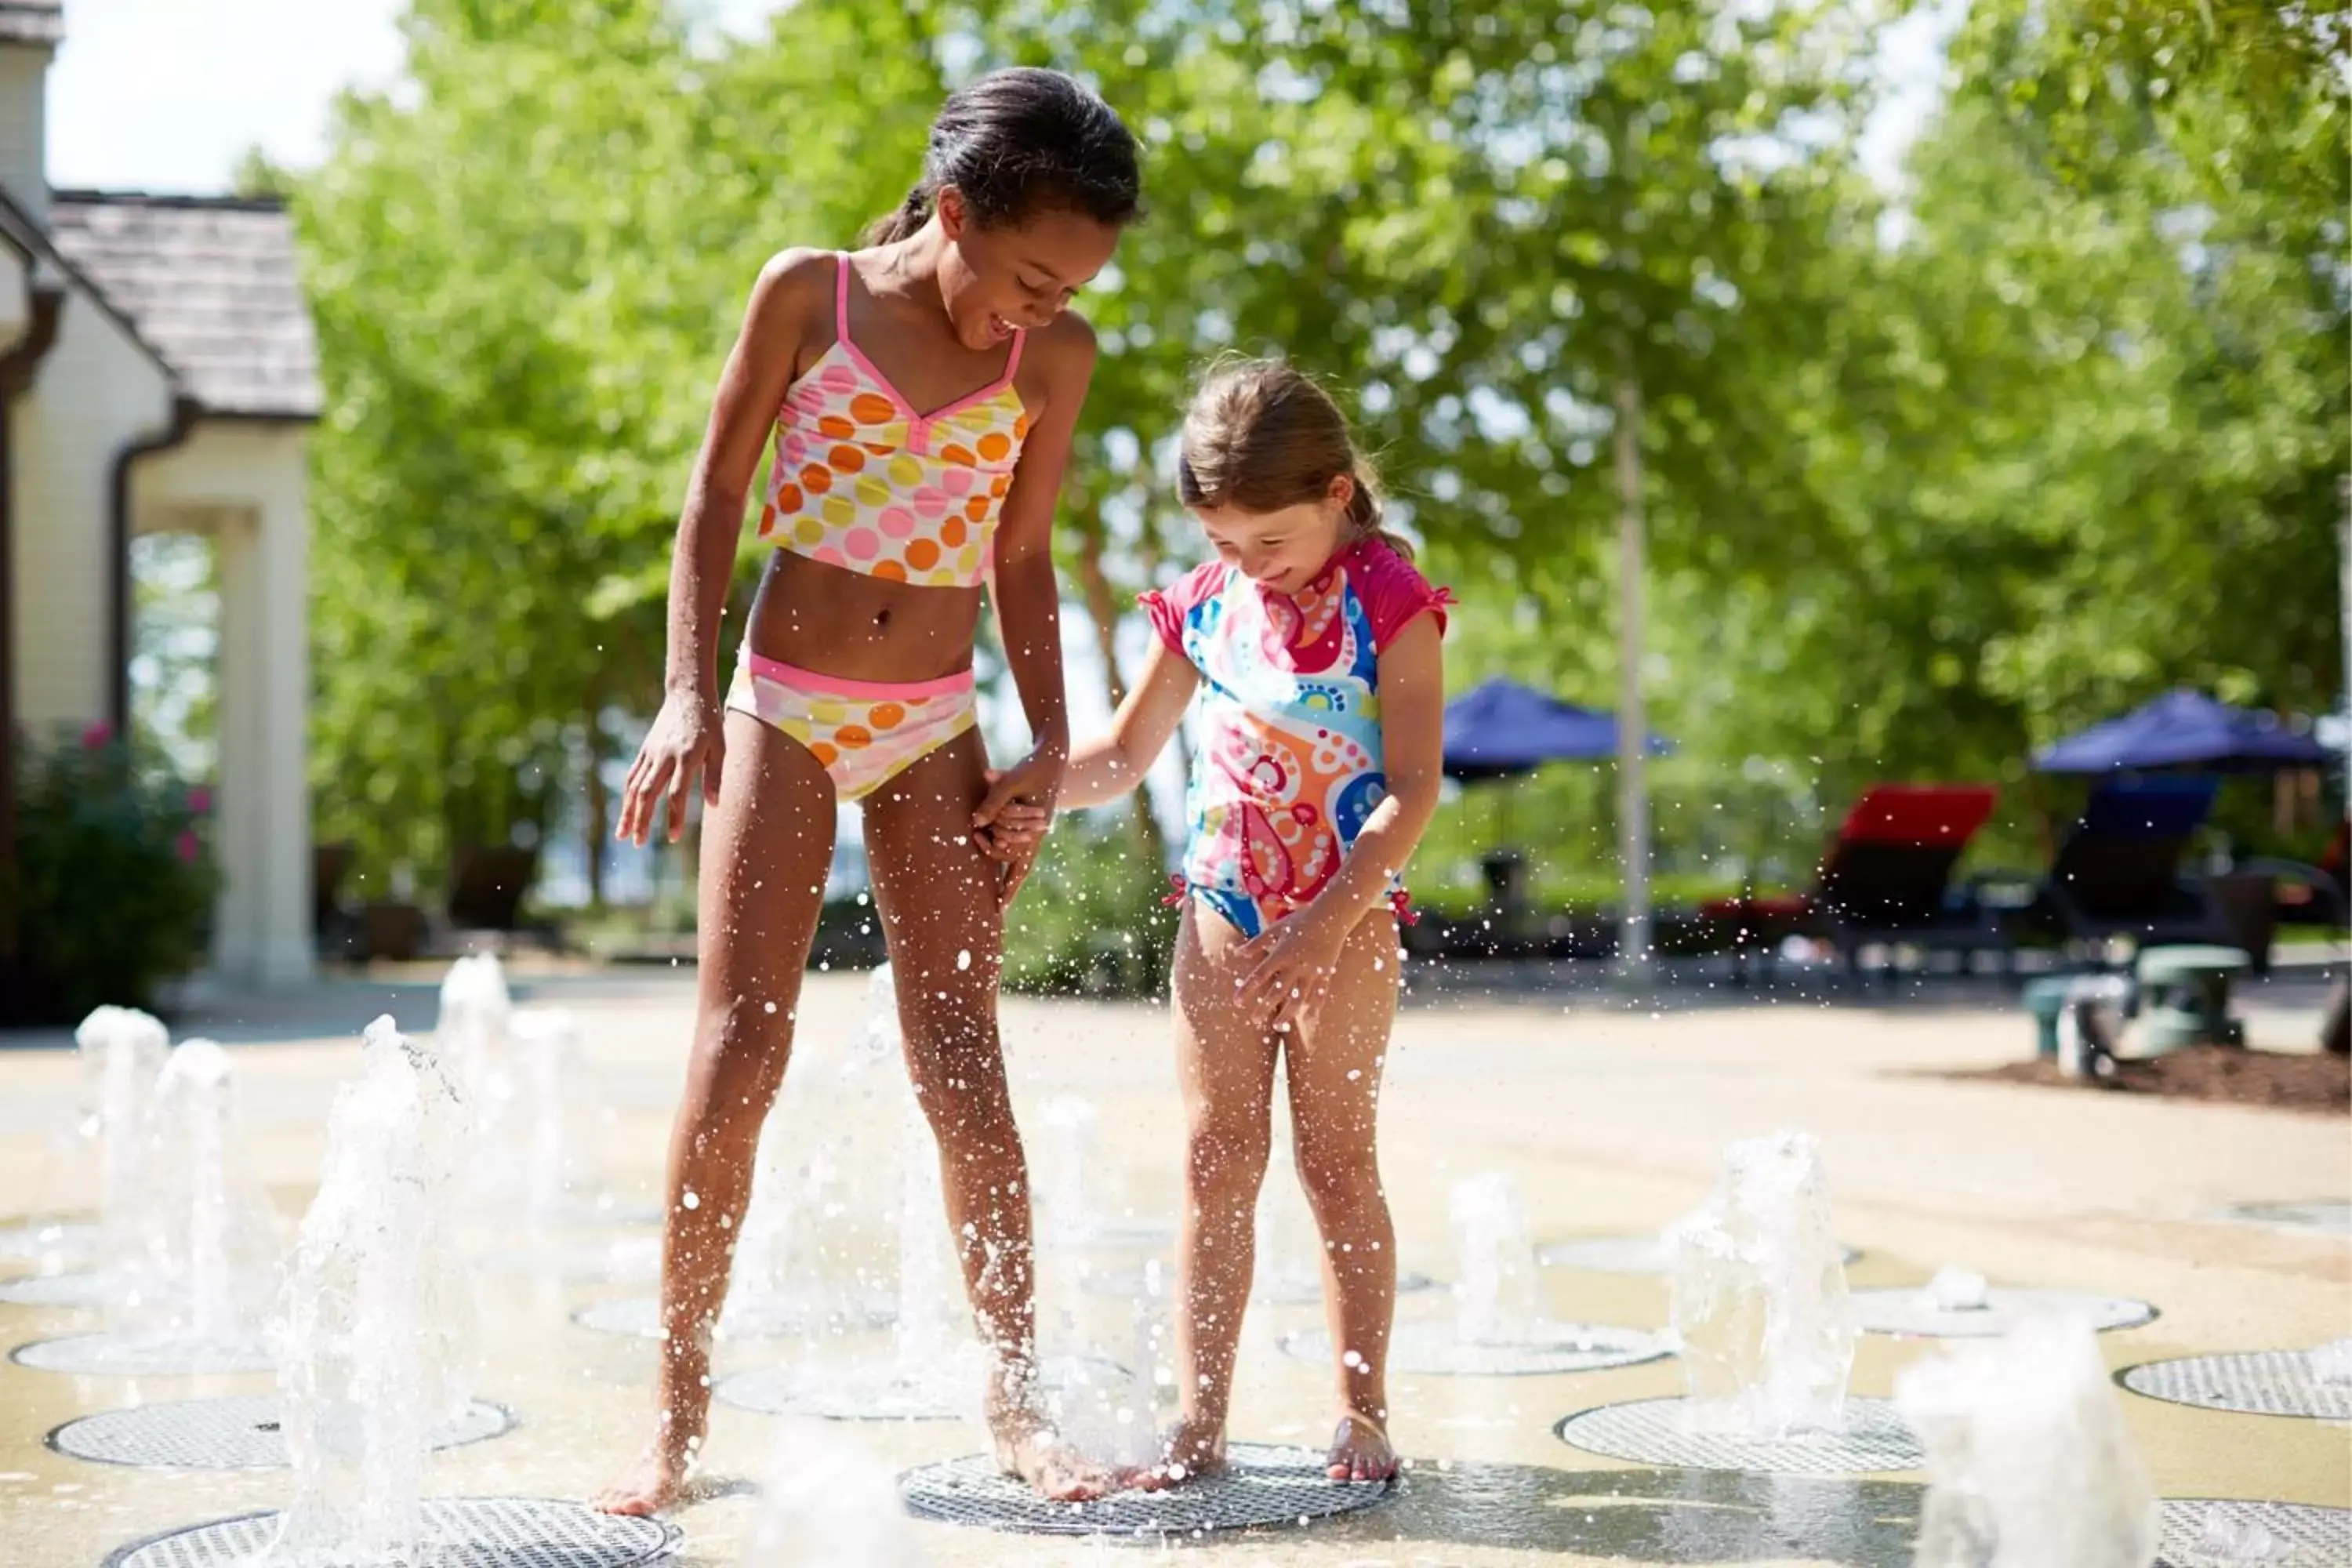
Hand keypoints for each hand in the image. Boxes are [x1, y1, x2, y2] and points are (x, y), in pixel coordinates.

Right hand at [616, 689, 726, 845]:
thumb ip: (716, 775)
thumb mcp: (721, 746)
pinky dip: (628, 795)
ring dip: (628, 812)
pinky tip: (626, 811)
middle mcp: (665, 756)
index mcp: (687, 756)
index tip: (673, 838)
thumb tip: (715, 805)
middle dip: (642, 820)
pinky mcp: (645, 750)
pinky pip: (633, 776)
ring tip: (624, 835)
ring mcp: (651, 753)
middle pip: (649, 793)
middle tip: (638, 844)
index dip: (674, 817)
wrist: (688, 694)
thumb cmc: (710, 723)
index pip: (677, 793)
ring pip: (635, 786)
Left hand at [972, 744, 1063, 907]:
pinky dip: (1004, 847)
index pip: (1021, 867)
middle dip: (1004, 880)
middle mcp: (1034, 832)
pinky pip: (1015, 838)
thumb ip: (993, 801)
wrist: (1052, 755)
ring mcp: (1032, 826)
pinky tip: (995, 849)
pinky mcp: (1028, 817)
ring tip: (989, 876)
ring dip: (1000, 861)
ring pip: (1015, 853)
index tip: (1000, 908)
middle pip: (1015, 862)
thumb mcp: (1012, 781)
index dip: (1009, 888)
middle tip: (989, 894)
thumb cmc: (1033, 767)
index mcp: (1034, 830)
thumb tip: (975, 822)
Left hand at [1236, 908, 1350, 1033]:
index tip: (1237, 1002)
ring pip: (1298, 998)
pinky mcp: (1325, 973)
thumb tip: (1237, 953)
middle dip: (1265, 1007)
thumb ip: (1257, 943)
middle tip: (1254, 1020)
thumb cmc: (1301, 920)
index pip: (1260, 976)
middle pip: (1277, 991)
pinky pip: (1319, 993)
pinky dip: (1314, 1006)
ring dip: (1287, 1013)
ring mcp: (1312, 971)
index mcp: (1281, 954)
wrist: (1331, 916)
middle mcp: (1295, 965)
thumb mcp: (1277, 928)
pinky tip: (1309, 1019)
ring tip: (1277, 1026)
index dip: (1247, 989)